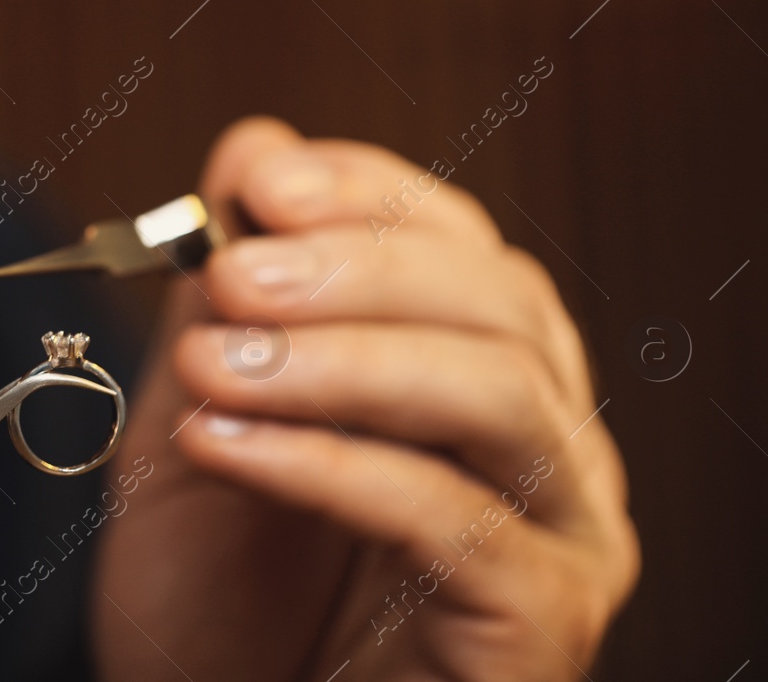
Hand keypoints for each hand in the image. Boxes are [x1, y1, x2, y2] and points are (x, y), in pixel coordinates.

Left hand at [93, 118, 638, 680]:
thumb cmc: (221, 588)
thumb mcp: (202, 410)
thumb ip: (230, 292)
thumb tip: (256, 148)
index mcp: (480, 366)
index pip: (460, 241)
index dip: (367, 195)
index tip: (260, 182)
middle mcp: (548, 438)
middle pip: (499, 302)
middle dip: (355, 271)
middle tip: (232, 275)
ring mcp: (564, 529)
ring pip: (497, 393)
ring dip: (342, 361)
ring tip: (217, 365)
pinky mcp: (546, 619)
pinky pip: (452, 516)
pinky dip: (330, 463)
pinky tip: (225, 444)